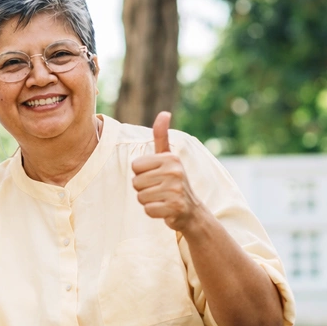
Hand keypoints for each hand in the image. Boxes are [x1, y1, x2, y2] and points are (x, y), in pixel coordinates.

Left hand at [131, 111, 204, 232]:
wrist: (192, 210)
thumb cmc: (174, 181)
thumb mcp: (168, 158)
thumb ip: (162, 137)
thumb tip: (164, 113)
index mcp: (170, 158)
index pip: (135, 166)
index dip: (141, 174)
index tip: (156, 176)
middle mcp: (174, 171)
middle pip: (135, 182)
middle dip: (144, 189)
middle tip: (159, 190)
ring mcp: (176, 190)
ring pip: (140, 197)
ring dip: (148, 201)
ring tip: (162, 199)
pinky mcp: (175, 207)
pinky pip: (148, 210)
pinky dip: (153, 212)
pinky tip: (165, 209)